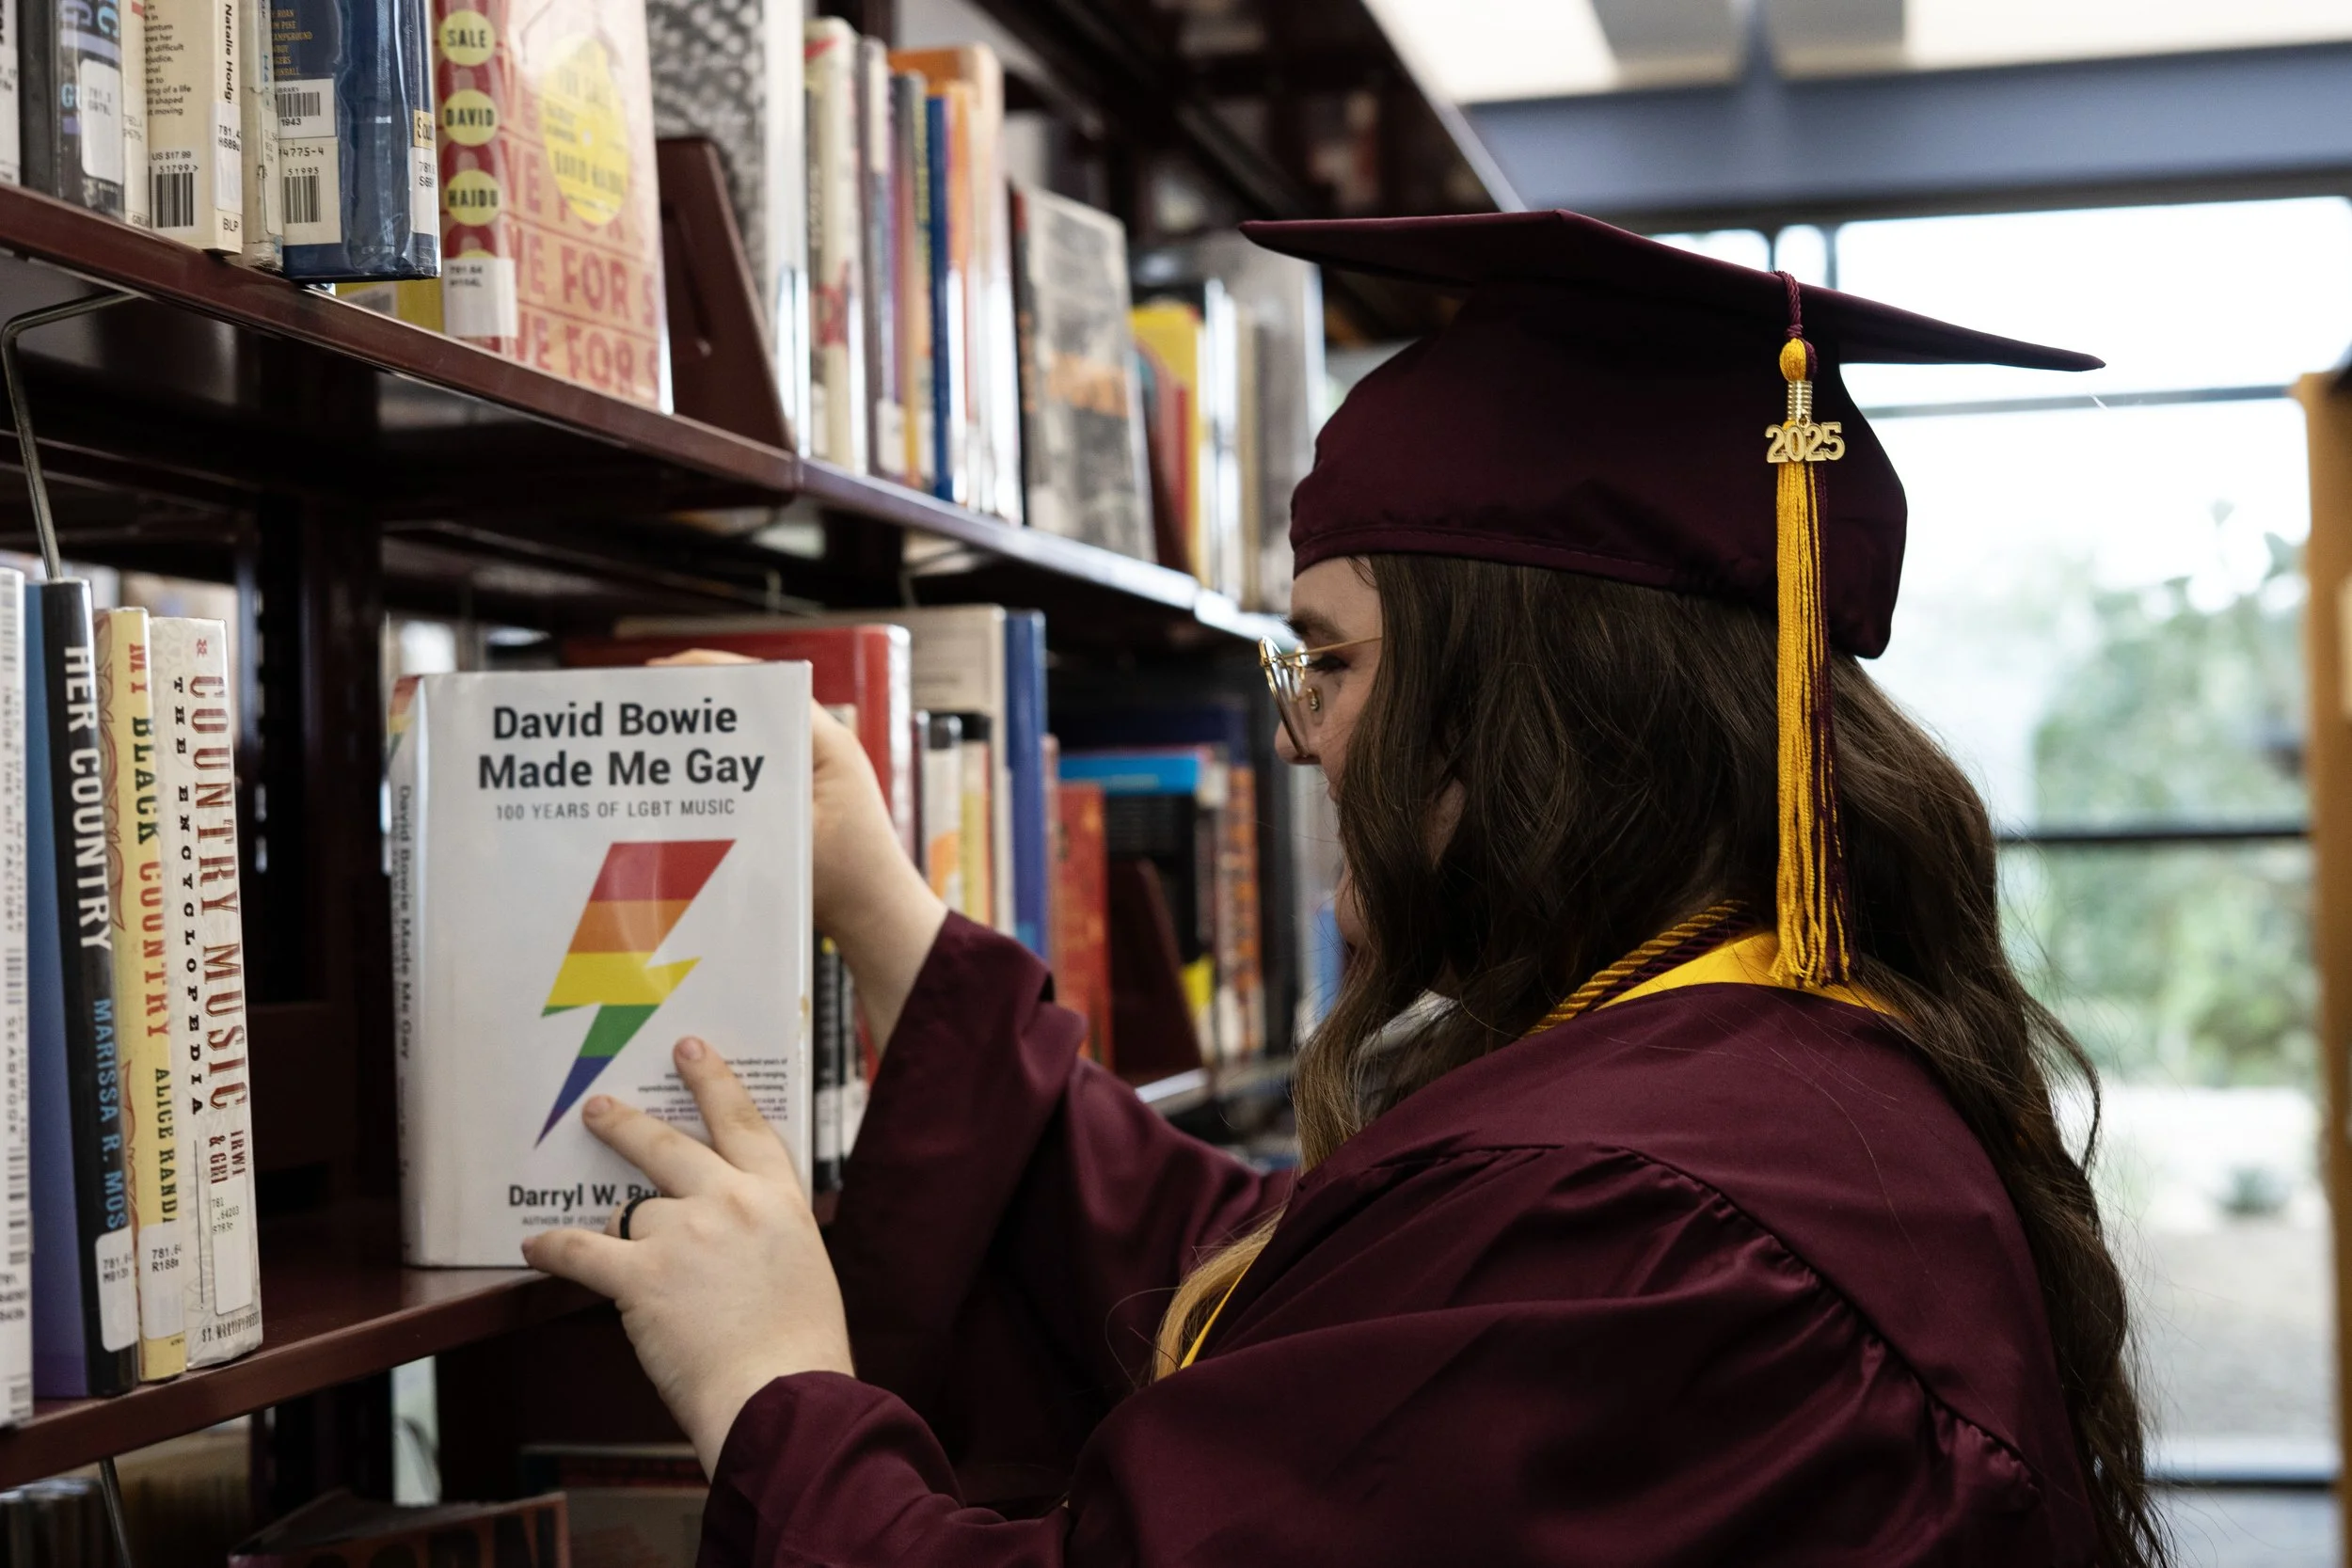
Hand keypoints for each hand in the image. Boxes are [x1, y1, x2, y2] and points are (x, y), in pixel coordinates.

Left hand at [521, 1037, 853, 1472]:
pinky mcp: (642, 1275)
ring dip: (616, 1228)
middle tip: (599, 1106)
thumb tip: (730, 1238)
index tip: (690, 1051)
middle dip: (628, 1123)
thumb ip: (764, 1235)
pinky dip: (555, 1249)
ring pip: (631, 1211)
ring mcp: (683, 1233)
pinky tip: (534, 1245)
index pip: (742, 1124)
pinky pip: (583, 1251)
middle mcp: (729, 1201)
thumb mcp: (802, 1267)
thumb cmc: (802, 1349)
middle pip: (669, 1144)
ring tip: (600, 1241)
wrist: (783, 1394)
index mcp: (779, 1198)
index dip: (713, 1082)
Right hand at [644, 666, 944, 1044]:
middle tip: (644, 703)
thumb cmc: (848, 883)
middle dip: (700, 700)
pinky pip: (756, 766)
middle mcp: (822, 746)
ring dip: (709, 734)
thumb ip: (750, 804)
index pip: (765, 685)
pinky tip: (686, 780)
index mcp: (827, 743)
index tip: (660, 674)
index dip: (711, 672)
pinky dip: (722, 766)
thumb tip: (690, 780)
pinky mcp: (804, 795)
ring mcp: (814, 769)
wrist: (879, 917)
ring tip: (655, 737)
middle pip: (753, 704)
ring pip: (751, 735)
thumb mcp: (792, 841)